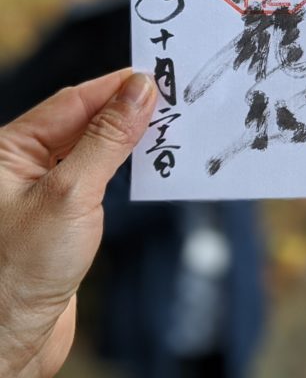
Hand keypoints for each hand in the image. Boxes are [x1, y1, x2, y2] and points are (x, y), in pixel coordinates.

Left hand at [0, 70, 155, 377]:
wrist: (9, 340)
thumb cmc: (18, 270)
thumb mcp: (70, 193)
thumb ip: (108, 138)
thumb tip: (140, 90)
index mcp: (9, 149)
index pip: (73, 101)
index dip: (117, 86)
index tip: (160, 75)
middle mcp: (23, 165)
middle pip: (86, 120)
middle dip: (130, 109)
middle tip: (177, 99)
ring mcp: (45, 191)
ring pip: (97, 149)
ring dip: (133, 139)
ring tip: (174, 129)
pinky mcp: (64, 218)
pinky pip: (101, 179)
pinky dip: (130, 168)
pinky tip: (154, 165)